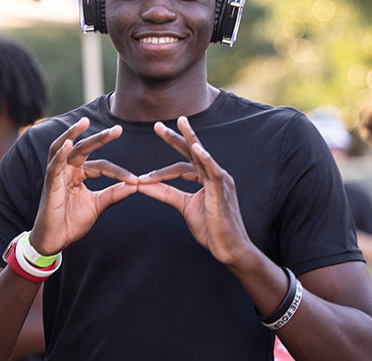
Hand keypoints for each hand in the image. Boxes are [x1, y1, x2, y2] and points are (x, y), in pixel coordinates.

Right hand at [30, 117, 137, 254]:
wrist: (55, 241)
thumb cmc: (72, 222)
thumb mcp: (98, 205)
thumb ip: (114, 194)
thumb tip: (136, 184)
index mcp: (79, 173)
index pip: (102, 165)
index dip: (118, 172)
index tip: (136, 180)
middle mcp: (67, 170)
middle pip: (83, 148)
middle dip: (100, 138)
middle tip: (118, 129)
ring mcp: (56, 175)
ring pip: (63, 148)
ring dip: (72, 134)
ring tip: (84, 122)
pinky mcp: (49, 185)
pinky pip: (53, 166)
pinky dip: (59, 154)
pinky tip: (68, 144)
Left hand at [137, 116, 249, 264]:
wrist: (229, 249)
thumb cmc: (211, 229)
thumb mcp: (184, 206)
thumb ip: (165, 193)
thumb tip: (142, 183)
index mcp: (205, 178)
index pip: (181, 167)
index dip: (161, 171)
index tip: (142, 178)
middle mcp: (214, 174)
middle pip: (191, 152)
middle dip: (175, 138)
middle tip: (157, 126)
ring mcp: (220, 180)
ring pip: (202, 155)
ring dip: (190, 138)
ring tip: (180, 123)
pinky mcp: (223, 189)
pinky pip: (214, 171)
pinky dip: (205, 158)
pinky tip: (196, 148)